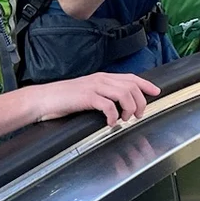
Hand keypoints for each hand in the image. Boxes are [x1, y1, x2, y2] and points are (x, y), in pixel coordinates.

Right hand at [30, 71, 159, 126]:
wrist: (43, 99)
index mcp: (102, 78)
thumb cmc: (64, 99)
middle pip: (131, 86)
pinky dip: (113, 115)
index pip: (130, 77)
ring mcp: (94, 87)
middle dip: (140, 101)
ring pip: (123, 93)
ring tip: (124, 119)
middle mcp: (100, 79)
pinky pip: (108, 105)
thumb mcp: (88, 93)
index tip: (156, 91)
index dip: (146, 84)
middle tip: (137, 115)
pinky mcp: (86, 97)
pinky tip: (110, 122)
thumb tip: (119, 105)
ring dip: (129, 108)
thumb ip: (103, 95)